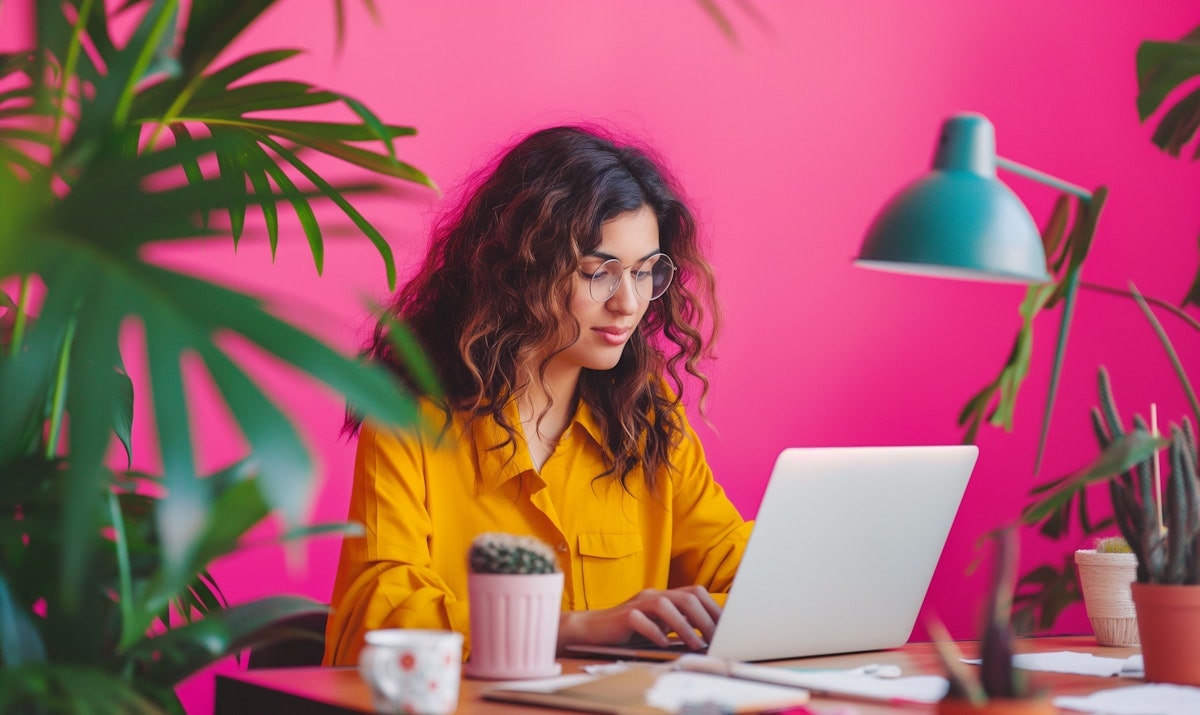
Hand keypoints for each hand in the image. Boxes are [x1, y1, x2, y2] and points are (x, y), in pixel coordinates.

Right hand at [557, 586, 721, 651]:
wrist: (593, 630)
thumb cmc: (629, 631)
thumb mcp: (659, 627)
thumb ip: (679, 626)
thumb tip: (708, 637)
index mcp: (665, 596)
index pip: (696, 593)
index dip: (714, 608)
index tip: (728, 627)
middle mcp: (654, 595)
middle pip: (686, 596)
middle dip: (705, 617)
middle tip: (716, 637)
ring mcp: (638, 603)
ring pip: (666, 605)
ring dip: (684, 625)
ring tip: (695, 643)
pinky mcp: (623, 616)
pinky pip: (641, 619)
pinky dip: (655, 631)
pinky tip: (664, 643)